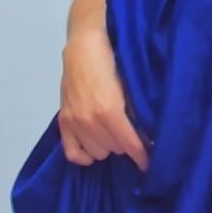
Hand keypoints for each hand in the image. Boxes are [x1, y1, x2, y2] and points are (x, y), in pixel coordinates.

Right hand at [57, 27, 149, 172]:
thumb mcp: (129, 88)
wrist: (83, 47)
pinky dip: (84, 155)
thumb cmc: (112, 62)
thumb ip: (135, 114)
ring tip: (111, 132)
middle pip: (114, 149)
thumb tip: (146, 136)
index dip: (142, 157)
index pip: (129, 145)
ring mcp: (74, 122)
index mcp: (109, 111)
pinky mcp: (63, 121)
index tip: (149, 165)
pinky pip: (72, 153)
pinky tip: (93, 148)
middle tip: (128, 131)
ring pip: (97, 152)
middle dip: (124, 143)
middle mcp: (89, 121)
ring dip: (107, 145)